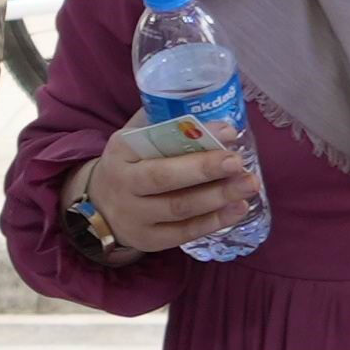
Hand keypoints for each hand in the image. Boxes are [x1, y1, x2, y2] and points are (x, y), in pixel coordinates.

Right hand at [78, 127, 260, 257]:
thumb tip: (208, 109)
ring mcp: (135, 216)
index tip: (229, 131)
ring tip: (248, 185)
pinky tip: (239, 209)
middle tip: (239, 162)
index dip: (194, 137)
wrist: (100, 208)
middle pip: (165, 178)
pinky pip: (184, 233)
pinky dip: (214, 222)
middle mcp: (125, 184)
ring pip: (179, 208)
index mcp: (122, 151)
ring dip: (218, 197)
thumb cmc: (129, 165)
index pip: (158, 142)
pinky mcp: (149, 240)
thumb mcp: (133, 139)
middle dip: (205, 170)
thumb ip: (162, 124)